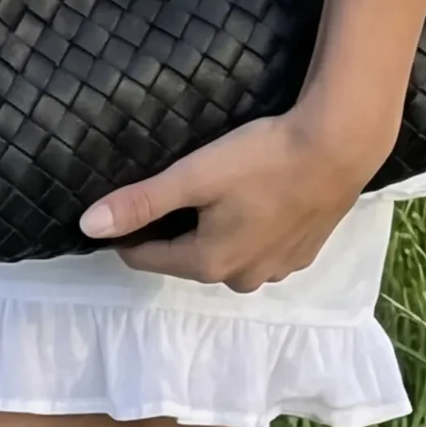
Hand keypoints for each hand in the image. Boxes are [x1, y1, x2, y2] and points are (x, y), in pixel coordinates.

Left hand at [79, 96, 385, 288]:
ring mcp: (276, 271)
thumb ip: (141, 202)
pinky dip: (248, 232)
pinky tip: (253, 203)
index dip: (127, 234)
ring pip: (225, 255)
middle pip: (187, 258)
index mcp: (207, 263)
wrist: (339, 147)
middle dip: (172, 233)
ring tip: (213, 196)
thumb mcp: (194, 176)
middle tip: (172, 193)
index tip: (120, 209)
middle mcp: (240, 279)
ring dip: (212, 234)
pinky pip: (259, 250)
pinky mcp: (302, 255)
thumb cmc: (262, 158)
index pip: (146, 258)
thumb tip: (87, 227)